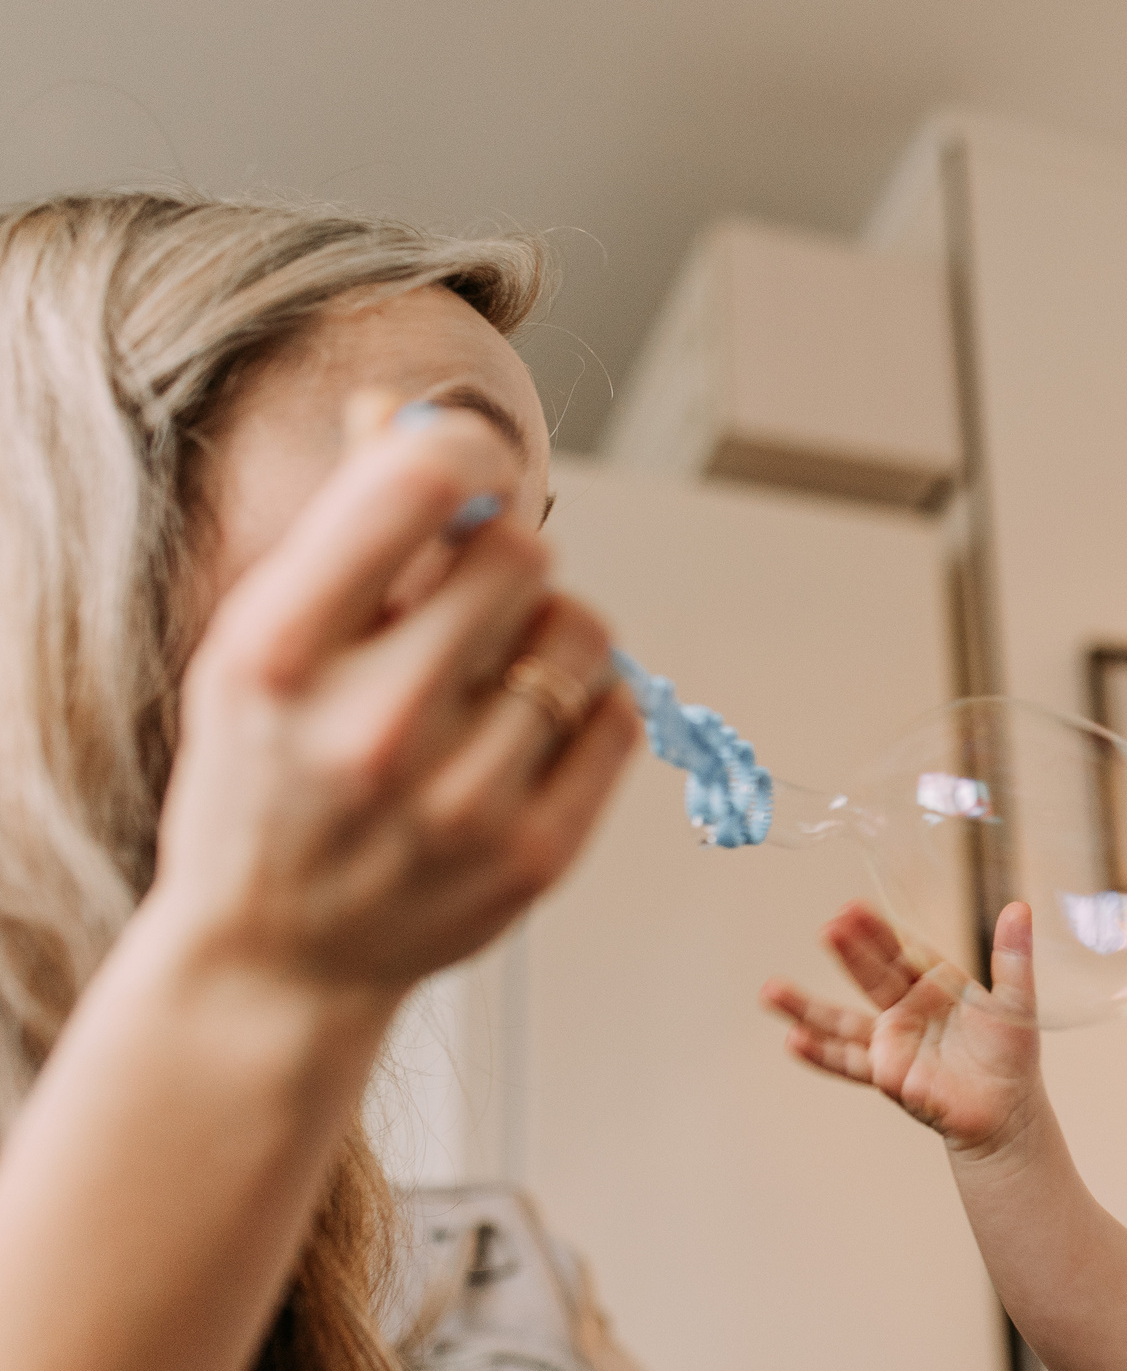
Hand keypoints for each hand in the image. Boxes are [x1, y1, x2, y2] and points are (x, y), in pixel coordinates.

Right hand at [149, 393, 638, 1000]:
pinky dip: (589, 704)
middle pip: (522, 555)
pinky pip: (620, 716)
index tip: (471, 469)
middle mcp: (370, 728)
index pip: (418, 487)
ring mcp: (459, 801)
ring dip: (553, 632)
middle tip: (465, 608)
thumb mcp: (261, 643)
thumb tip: (417, 413)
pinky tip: (528, 729)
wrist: (275, 957)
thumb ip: (345, 532)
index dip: (468, 453)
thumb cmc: (266, 777)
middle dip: (503, 561)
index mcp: (279, 654)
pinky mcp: (534, 856)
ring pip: (584, 633)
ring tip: (492, 675)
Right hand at [763, 899, 1044, 1155]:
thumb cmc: (1010, 1054)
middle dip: (848, 954)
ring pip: (842, 1020)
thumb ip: (1013, 956)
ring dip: (806, 1007)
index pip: (899, 949)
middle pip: (870, 976)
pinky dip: (820, 1054)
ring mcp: (891, 1040)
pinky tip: (793, 1041)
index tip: (851, 909)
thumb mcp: (1016, 1000)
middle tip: (827, 929)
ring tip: (770, 991)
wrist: (1007, 1110)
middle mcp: (905, 1007)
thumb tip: (1020, 907)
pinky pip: (849, 1062)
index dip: (876, 931)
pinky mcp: (886, 1074)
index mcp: (934, 982)